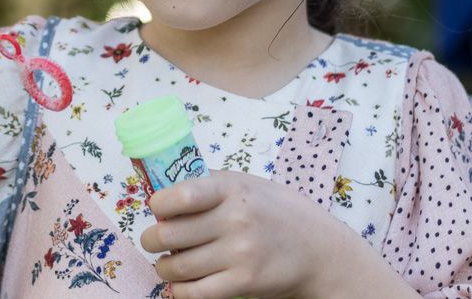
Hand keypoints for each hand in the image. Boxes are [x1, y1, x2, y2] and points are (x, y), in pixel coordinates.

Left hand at [138, 170, 351, 298]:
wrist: (321, 251)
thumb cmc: (279, 213)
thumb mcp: (248, 184)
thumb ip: (210, 184)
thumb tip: (166, 191)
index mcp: (232, 190)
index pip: (180, 196)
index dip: (158, 204)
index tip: (157, 208)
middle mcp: (235, 220)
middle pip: (169, 234)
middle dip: (151, 240)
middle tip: (152, 241)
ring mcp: (240, 254)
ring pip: (177, 266)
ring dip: (163, 266)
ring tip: (166, 263)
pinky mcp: (244, 283)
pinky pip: (195, 293)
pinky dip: (179, 290)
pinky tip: (180, 284)